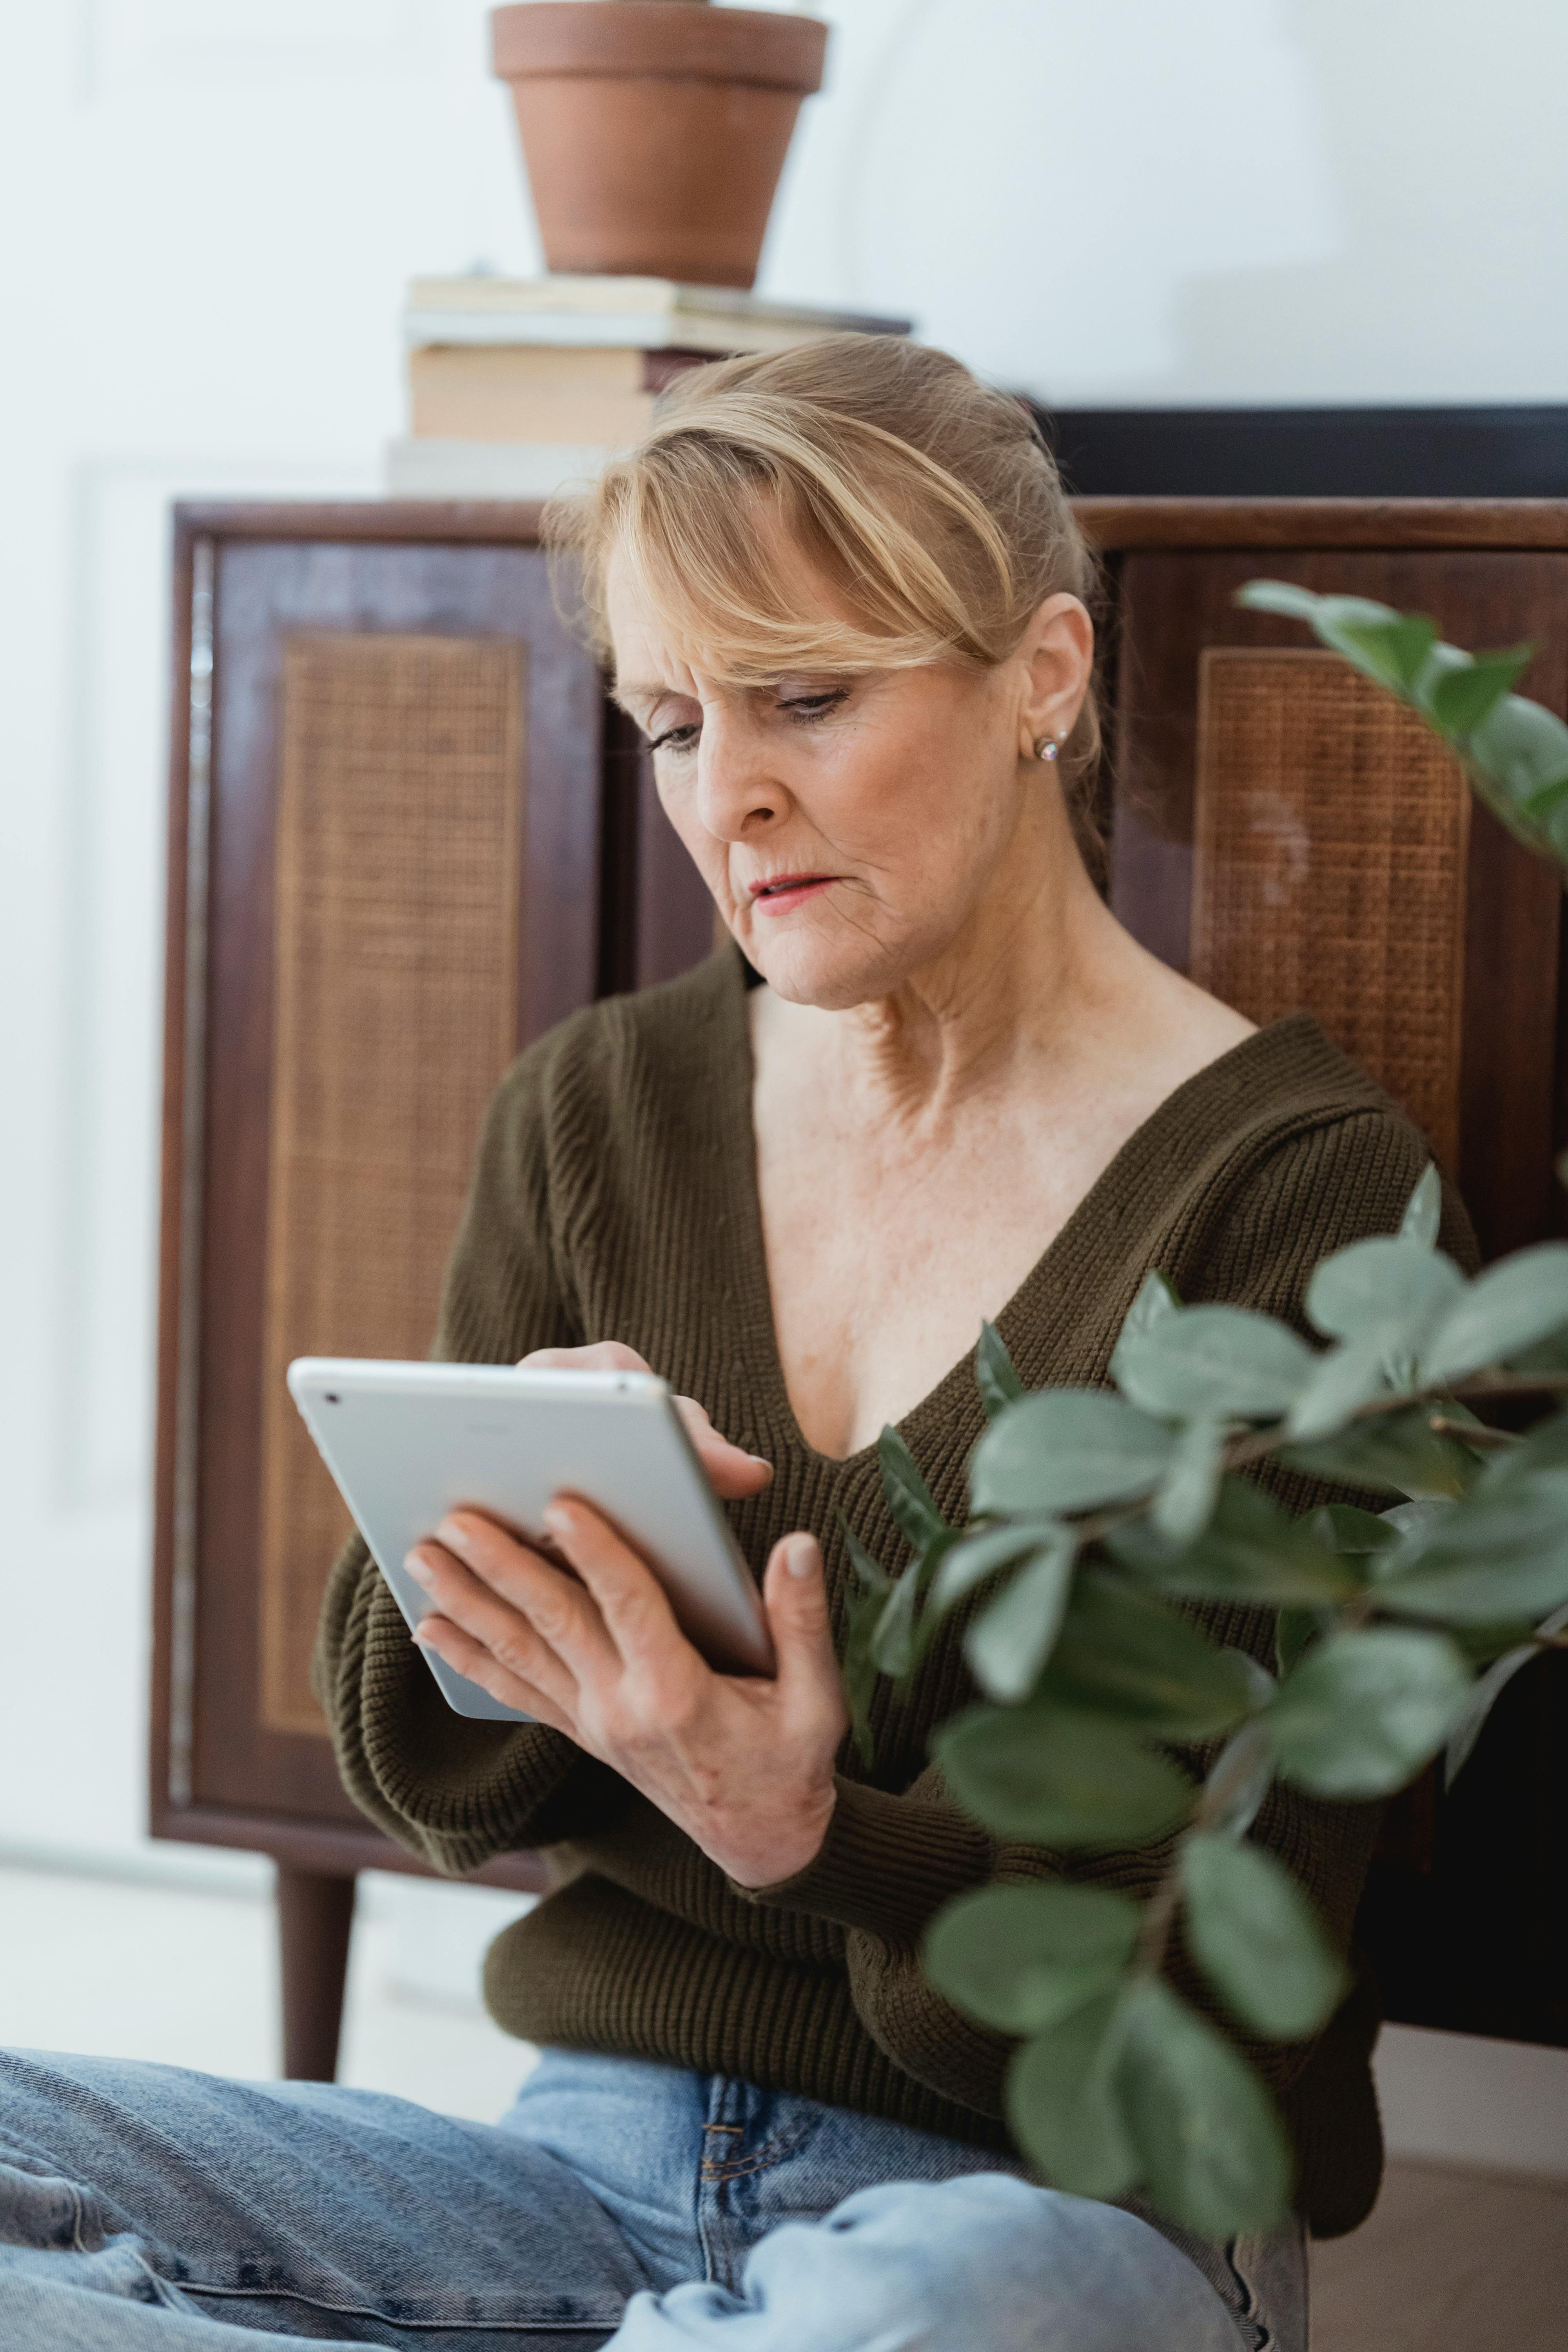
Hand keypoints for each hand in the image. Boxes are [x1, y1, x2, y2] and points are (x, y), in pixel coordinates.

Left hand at [406, 1349, 846, 1887]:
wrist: (763, 1843)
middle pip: (552, 1622)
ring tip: (422, 1558)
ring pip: (519, 1652)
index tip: (559, 1505)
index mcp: (678, 1693)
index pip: (628, 1606)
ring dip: (467, 1603)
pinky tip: (430, 1630)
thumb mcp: (816, 1699)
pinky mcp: (582, 1734)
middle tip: (455, 1519)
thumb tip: (797, 1545)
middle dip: (500, 1566)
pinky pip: (516, 1691)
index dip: (595, 1552)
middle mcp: (621, 1708)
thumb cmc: (791, 1762)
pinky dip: (470, 1658)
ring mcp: (593, 1724)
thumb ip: (802, 1620)